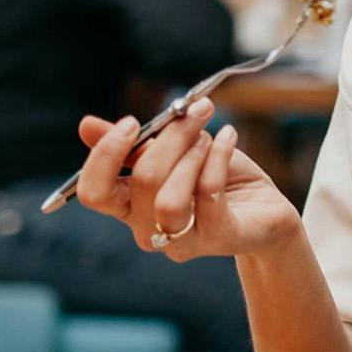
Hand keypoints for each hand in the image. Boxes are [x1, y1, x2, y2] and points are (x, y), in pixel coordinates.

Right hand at [73, 101, 302, 262]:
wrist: (266, 210)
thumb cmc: (218, 180)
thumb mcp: (177, 154)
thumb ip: (136, 145)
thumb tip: (85, 125)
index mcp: (129, 206)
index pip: (93, 192)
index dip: (105, 156)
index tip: (131, 122)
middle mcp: (148, 228)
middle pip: (140, 183)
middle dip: (170, 138)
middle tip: (194, 111)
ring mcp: (182, 239)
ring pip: (169, 199)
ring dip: (192, 155)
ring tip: (209, 136)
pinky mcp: (219, 238)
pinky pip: (209, 194)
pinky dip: (218, 157)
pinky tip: (229, 136)